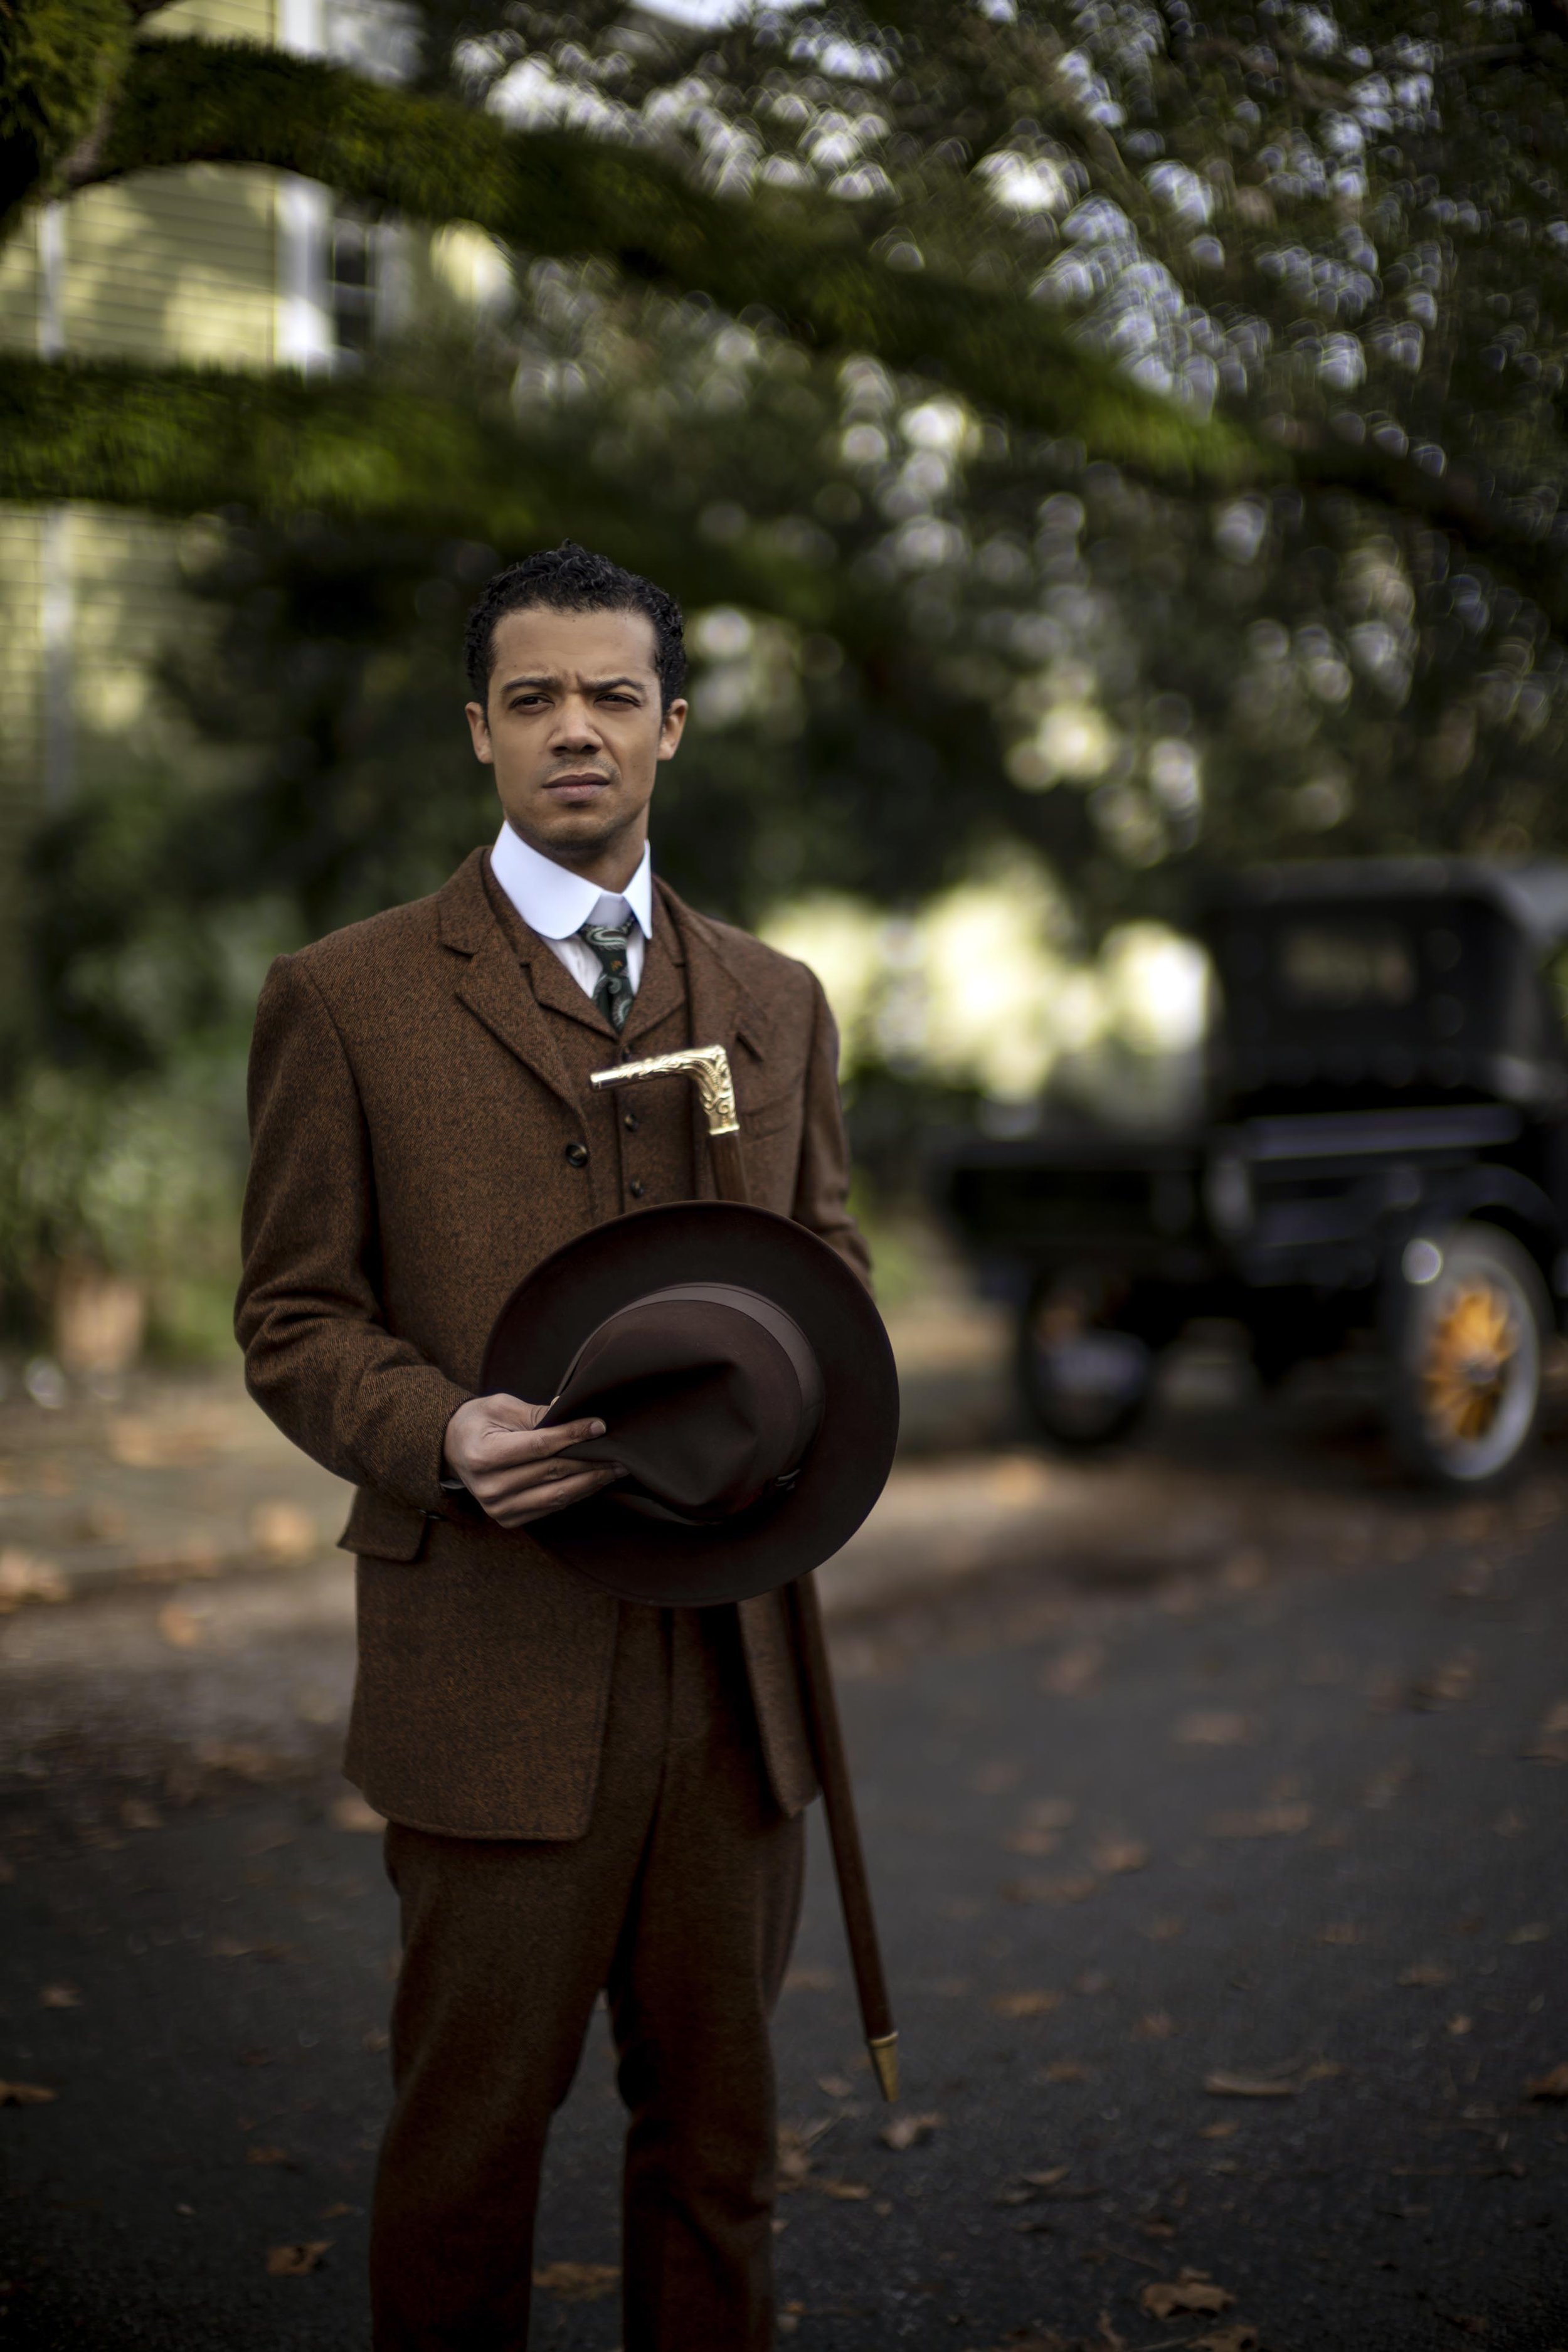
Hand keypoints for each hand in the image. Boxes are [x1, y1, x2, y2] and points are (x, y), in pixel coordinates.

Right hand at [442, 1394, 622, 1528]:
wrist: (452, 1450)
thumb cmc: (477, 1422)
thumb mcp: (499, 1406)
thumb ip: (535, 1412)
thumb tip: (571, 1409)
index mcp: (484, 1456)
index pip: (540, 1446)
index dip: (573, 1435)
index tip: (599, 1425)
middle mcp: (490, 1488)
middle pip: (552, 1472)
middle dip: (590, 1460)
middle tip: (621, 1450)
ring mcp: (498, 1508)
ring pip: (557, 1495)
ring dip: (591, 1482)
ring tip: (616, 1468)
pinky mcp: (508, 1519)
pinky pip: (551, 1507)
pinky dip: (576, 1493)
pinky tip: (595, 1481)